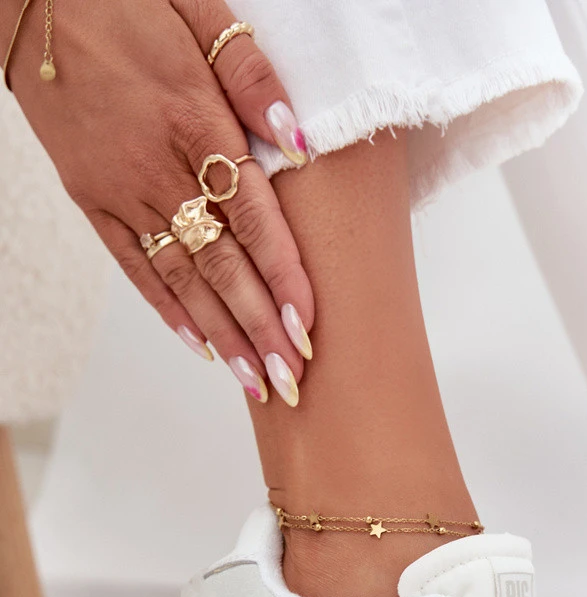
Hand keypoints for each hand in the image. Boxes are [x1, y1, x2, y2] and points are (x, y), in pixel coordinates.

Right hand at [5, 0, 313, 403]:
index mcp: (193, 120)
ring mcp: (119, 190)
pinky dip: (165, 308)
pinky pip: (133, 265)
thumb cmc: (127, 2)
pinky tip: (198, 344)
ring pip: (180, 276)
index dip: (282, 276)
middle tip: (291, 378)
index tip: (309, 326)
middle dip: (259, 326)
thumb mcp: (199, 13)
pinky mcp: (90, 200)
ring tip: (254, 380)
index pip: (252, 216)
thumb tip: (301, 141)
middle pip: (220, 262)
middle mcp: (156, 166)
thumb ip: (252, 76)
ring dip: (220, 333)